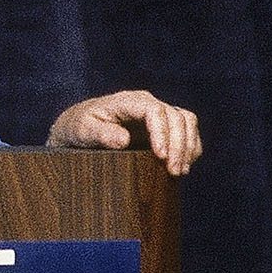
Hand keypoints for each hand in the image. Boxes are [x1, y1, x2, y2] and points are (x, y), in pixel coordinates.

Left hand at [47, 90, 201, 176]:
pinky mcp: (164, 126)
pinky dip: (190, 148)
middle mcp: (147, 103)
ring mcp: (158, 113)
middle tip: (173, 171)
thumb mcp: (83, 130)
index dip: (161, 133)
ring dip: (188, 147)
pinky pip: (188, 131)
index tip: (161, 157)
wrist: (82, 129)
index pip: (154, 111)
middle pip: (176, 117)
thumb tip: (123, 139)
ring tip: (179, 171)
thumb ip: (100, 133)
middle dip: (178, 145)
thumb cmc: (80, 127)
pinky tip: (183, 166)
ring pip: (187, 121)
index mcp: (128, 101)